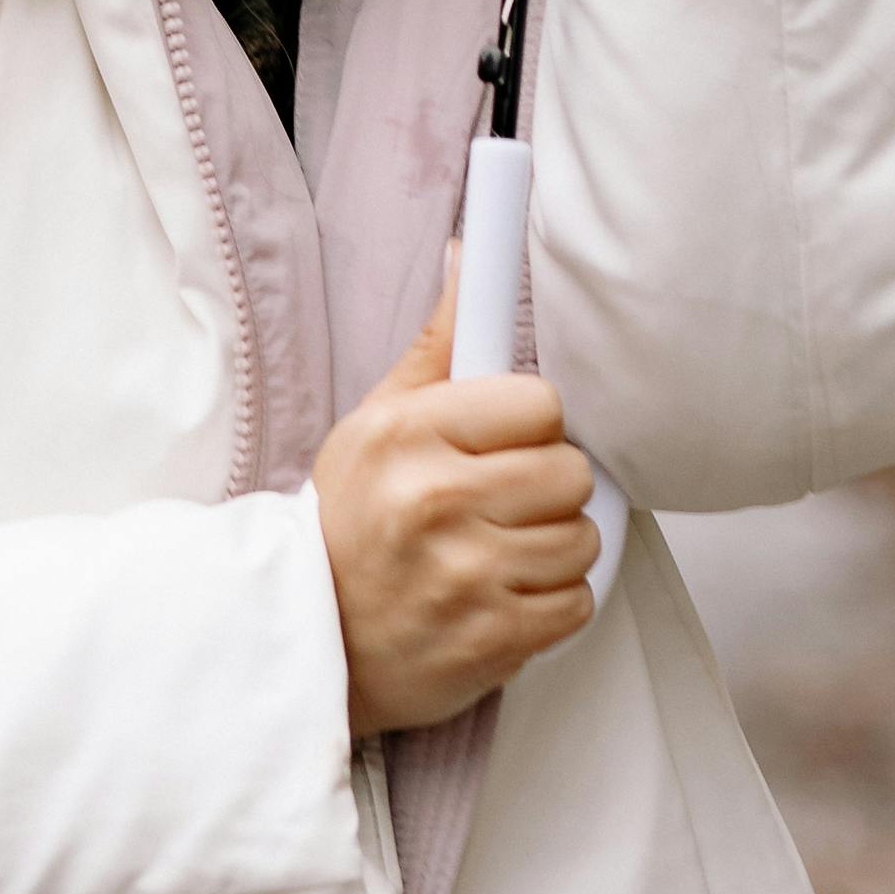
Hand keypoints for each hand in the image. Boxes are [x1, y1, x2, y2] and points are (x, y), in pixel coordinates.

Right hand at [313, 259, 597, 733]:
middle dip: (549, 489)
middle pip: (570, 472)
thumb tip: (473, 252)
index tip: (503, 445)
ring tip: (501, 552)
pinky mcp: (489, 641)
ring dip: (554, 549)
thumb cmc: (355, 521)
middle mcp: (435, 502)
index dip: (532, 425)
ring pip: (583, 540)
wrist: (311, 639)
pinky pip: (576, 604)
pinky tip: (504, 597)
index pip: (541, 404)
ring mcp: (465, 577)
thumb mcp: (377, 423)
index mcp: (409, 434)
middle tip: (504, 503)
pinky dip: (552, 605)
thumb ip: (439, 344)